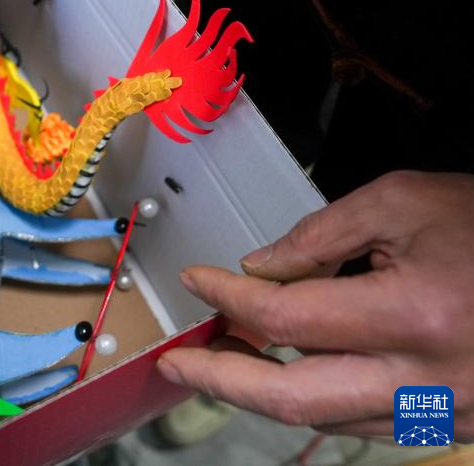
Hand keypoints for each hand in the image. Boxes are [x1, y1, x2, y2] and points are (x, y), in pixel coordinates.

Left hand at [156, 171, 473, 439]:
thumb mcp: (405, 201)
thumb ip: (322, 233)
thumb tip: (261, 268)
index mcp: (413, 314)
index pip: (287, 317)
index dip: (228, 298)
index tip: (197, 282)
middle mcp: (426, 380)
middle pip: (292, 398)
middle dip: (222, 380)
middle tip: (177, 365)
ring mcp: (442, 413)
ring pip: (324, 419)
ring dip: (261, 394)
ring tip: (220, 367)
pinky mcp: (453, 424)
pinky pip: (364, 424)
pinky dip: (314, 403)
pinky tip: (285, 379)